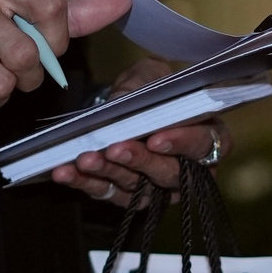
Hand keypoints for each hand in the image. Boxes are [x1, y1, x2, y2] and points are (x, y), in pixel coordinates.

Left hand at [50, 56, 230, 210]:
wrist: (124, 105)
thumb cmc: (149, 89)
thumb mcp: (150, 74)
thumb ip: (143, 84)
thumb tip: (125, 100)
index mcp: (206, 136)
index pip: (204, 145)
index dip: (183, 143)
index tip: (156, 138)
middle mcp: (188, 169)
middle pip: (170, 173)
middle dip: (140, 161)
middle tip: (115, 148)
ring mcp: (158, 189)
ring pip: (137, 188)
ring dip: (109, 172)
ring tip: (85, 158)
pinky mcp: (128, 198)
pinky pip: (107, 194)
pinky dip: (84, 183)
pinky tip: (65, 172)